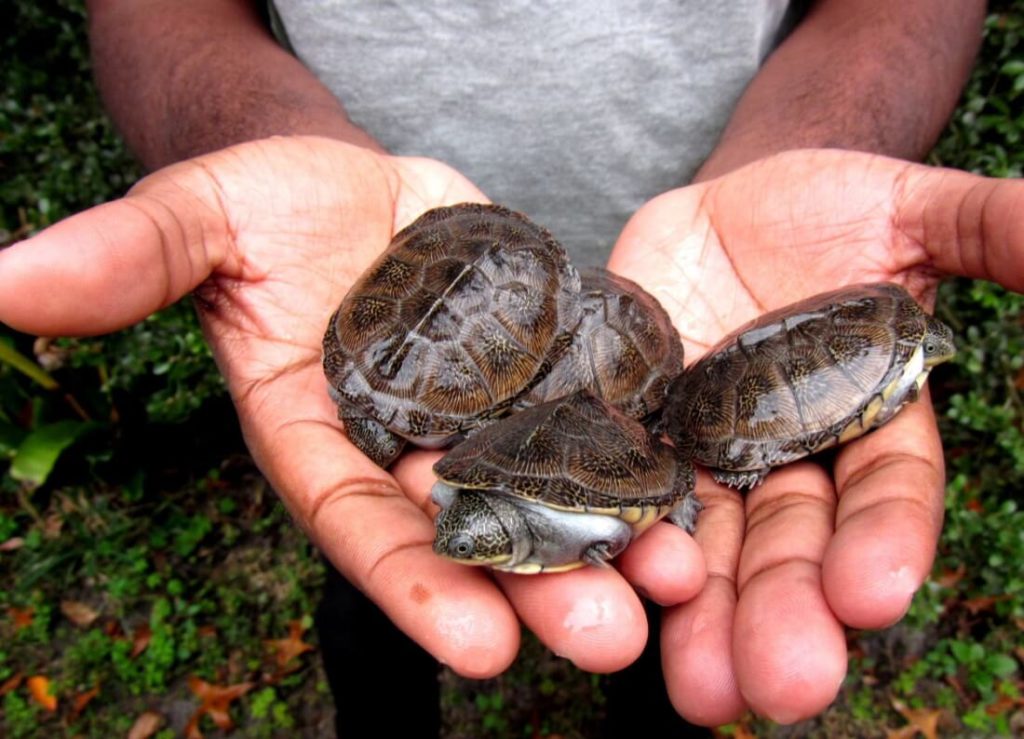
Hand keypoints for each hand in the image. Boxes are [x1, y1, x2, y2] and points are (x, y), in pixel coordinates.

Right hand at [0, 136, 706, 679]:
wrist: (353, 187)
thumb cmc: (268, 207)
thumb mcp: (204, 220)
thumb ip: (130, 261)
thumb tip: (0, 282)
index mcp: (323, 442)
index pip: (361, 530)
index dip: (412, 587)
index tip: (474, 649)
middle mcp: (407, 448)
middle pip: (472, 530)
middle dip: (535, 585)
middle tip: (609, 640)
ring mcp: (483, 415)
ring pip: (548, 489)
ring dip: (610, 538)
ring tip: (678, 580)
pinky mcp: (542, 371)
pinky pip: (595, 422)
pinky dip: (640, 459)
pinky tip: (694, 491)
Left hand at [608, 148, 1023, 723]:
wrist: (720, 209)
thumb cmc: (825, 208)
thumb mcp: (908, 208)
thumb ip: (985, 230)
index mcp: (865, 420)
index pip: (884, 493)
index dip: (883, 542)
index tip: (873, 595)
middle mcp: (786, 454)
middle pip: (791, 544)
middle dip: (786, 611)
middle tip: (781, 685)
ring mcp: (706, 450)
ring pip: (708, 543)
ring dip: (703, 615)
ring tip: (700, 689)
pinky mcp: (636, 431)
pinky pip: (624, 487)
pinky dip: (619, 537)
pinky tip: (609, 584)